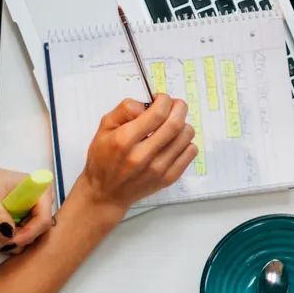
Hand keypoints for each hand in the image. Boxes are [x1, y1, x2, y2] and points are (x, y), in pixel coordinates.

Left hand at [0, 160, 55, 254]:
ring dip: (3, 242)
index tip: (9, 239)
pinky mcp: (18, 225)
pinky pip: (14, 243)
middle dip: (12, 239)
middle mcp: (37, 205)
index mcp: (38, 191)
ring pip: (24, 242)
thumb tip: (7, 233)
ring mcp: (27, 216)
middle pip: (35, 234)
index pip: (43, 219)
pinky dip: (0, 243)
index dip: (28, 233)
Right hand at [74, 94, 196, 215]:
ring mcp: (158, 169)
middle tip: (174, 105)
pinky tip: (174, 141)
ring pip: (186, 136)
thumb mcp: (104, 128)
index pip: (157, 114)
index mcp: (124, 140)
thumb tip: (146, 104)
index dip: (164, 100)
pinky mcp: (168, 178)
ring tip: (172, 124)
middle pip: (175, 124)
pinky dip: (187, 141)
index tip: (161, 98)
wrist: (106, 193)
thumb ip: (123, 110)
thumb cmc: (103, 158)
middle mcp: (143, 156)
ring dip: (183, 124)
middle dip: (179, 107)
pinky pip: (190, 152)